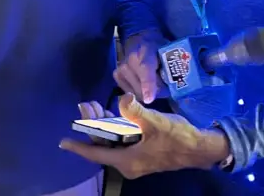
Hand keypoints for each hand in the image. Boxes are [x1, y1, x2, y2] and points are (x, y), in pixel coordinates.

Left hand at [61, 93, 229, 178]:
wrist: (200, 148)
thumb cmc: (177, 137)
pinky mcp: (142, 153)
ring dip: (103, 124)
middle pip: (103, 144)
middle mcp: (128, 164)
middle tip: (86, 104)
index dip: (79, 146)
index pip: (96, 152)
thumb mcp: (156, 122)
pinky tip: (112, 112)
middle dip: (92, 124)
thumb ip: (136, 111)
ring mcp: (135, 160)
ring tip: (95, 105)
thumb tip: (121, 99)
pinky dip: (115, 128)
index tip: (63, 141)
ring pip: (112, 142)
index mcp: (127, 160)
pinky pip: (122, 142)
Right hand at [115, 33, 165, 104]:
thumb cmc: (156, 45)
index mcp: (145, 52)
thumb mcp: (167, 51)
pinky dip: (139, 91)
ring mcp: (121, 69)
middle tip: (165, 87)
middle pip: (141, 88)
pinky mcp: (117, 75)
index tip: (149, 99)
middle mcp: (129, 61)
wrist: (139, 37)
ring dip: (148, 93)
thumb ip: (171, 67)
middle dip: (156, 92)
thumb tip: (175, 85)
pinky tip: (144, 84)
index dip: (147, 85)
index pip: (145, 70)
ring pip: (136, 93)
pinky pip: (130, 92)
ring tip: (156, 84)